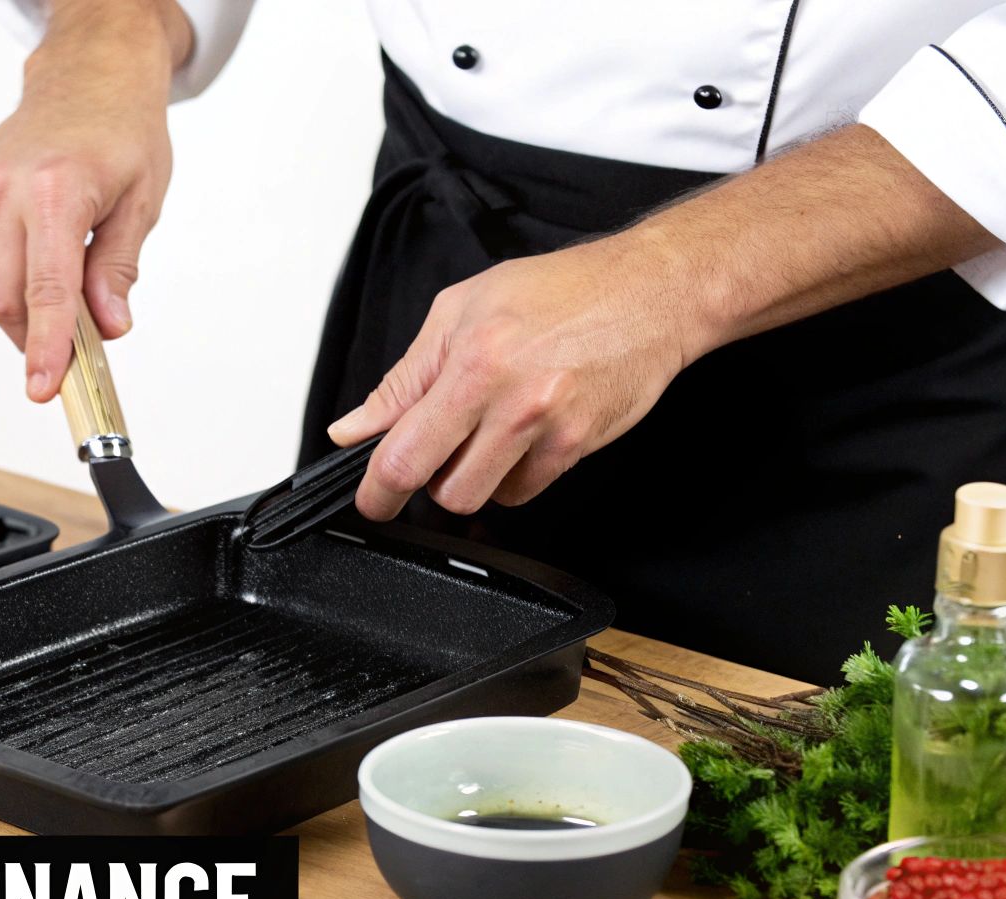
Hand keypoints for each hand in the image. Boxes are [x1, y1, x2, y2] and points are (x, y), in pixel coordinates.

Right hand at [0, 1, 189, 402]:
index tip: (42, 389)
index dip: (45, 348)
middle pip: (7, 300)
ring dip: (29, 302)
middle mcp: (6, 191)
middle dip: (36, 337)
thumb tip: (109, 328)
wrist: (87, 76)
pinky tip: (44, 241)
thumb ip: (118, 269)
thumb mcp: (142, 200)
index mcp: (56, 192)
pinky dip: (16, 270)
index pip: (46, 291)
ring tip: (71, 272)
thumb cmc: (121, 130)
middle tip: (74, 353)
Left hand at [327, 237, 712, 519]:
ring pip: (486, 498)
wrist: (650, 292)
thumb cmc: (560, 290)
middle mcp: (512, 400)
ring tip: (486, 431)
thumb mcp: (459, 311)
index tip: (372, 502)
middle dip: (430, 480)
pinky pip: (525, 491)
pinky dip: (512, 474)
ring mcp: (550, 428)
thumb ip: (403, 378)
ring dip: (474, 477)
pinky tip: (522, 433)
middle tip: (438, 448)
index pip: (404, 454)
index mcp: (473, 362)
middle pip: (445, 492)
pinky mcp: (579, 446)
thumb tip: (355, 427)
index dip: (377, 492)